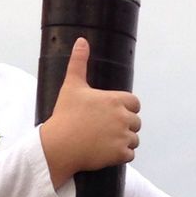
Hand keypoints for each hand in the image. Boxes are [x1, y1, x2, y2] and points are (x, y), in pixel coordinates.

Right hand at [40, 38, 141, 186]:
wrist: (59, 145)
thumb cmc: (65, 115)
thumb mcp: (72, 85)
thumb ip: (79, 62)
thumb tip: (81, 41)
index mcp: (115, 100)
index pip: (135, 103)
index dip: (126, 108)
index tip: (113, 113)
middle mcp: (122, 117)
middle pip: (136, 122)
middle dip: (125, 125)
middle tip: (107, 129)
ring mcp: (122, 137)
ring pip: (134, 139)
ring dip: (125, 141)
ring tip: (107, 141)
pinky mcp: (119, 154)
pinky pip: (130, 155)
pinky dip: (121, 155)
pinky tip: (108, 152)